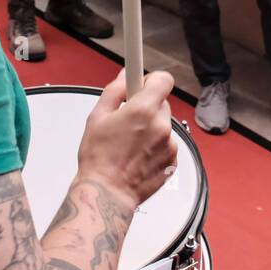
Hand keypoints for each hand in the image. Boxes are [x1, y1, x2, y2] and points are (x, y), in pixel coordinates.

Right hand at [77, 71, 176, 211]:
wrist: (108, 193)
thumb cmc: (99, 159)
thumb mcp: (97, 117)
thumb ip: (114, 90)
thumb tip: (124, 77)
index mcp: (143, 110)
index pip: (163, 79)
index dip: (152, 80)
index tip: (142, 84)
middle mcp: (161, 126)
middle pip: (162, 103)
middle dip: (147, 107)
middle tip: (129, 120)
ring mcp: (169, 145)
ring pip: (164, 125)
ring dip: (152, 128)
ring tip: (131, 143)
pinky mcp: (173, 161)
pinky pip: (167, 144)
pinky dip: (156, 146)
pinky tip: (139, 155)